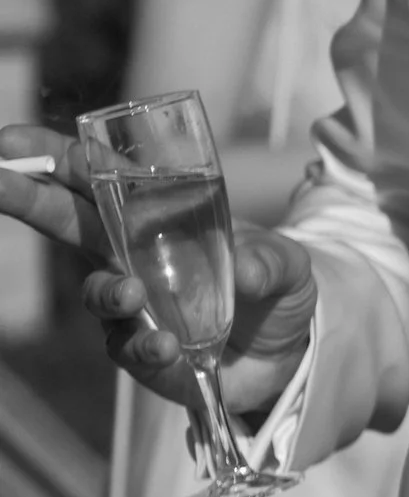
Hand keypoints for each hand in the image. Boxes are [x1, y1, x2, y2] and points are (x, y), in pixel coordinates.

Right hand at [0, 123, 316, 414]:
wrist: (293, 349)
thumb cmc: (274, 285)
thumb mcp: (286, 263)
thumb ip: (268, 261)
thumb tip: (248, 271)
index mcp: (150, 216)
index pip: (91, 177)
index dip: (50, 156)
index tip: (12, 144)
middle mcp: (129, 256)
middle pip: (61, 221)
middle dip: (23, 198)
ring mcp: (134, 305)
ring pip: (95, 294)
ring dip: (107, 291)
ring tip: (131, 294)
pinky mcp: (146, 352)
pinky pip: (130, 348)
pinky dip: (145, 345)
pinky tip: (165, 344)